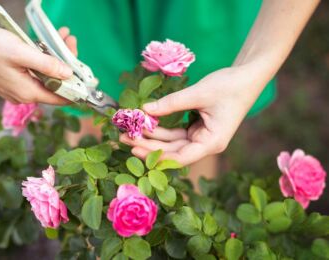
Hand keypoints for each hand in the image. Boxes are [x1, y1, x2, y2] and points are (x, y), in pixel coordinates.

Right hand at [0, 25, 76, 103]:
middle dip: (67, 65)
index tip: (89, 79)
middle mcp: (25, 95)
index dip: (77, 89)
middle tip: (70, 43)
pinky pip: (35, 73)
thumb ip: (46, 65)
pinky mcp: (14, 81)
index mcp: (29, 92)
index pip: (61, 98)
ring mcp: (19, 89)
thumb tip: (68, 74)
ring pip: (46, 77)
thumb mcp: (21, 53)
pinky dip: (43, 60)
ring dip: (55, 59)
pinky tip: (46, 45)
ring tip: (62, 39)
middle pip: (55, 85)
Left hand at [119, 66, 264, 165]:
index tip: (135, 148)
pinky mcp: (197, 129)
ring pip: (172, 142)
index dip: (156, 155)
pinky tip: (145, 123)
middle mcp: (205, 144)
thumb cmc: (229, 86)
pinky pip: (176, 133)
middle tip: (124, 138)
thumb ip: (171, 103)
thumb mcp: (198, 93)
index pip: (180, 157)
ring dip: (152, 137)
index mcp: (212, 143)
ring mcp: (201, 137)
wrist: (247, 77)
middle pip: (172, 151)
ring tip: (129, 131)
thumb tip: (144, 109)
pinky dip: (161, 128)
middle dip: (148, 145)